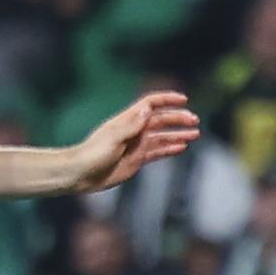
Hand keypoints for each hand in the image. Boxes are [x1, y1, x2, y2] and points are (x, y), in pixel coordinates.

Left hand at [69, 91, 200, 192]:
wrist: (80, 174)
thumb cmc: (92, 154)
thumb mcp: (112, 139)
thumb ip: (130, 125)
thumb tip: (147, 109)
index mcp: (127, 121)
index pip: (150, 104)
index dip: (166, 99)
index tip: (183, 99)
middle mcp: (134, 130)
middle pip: (161, 120)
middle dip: (178, 119)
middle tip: (195, 121)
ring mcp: (136, 145)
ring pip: (162, 136)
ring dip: (178, 134)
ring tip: (195, 134)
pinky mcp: (137, 159)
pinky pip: (157, 152)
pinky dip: (170, 149)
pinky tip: (182, 147)